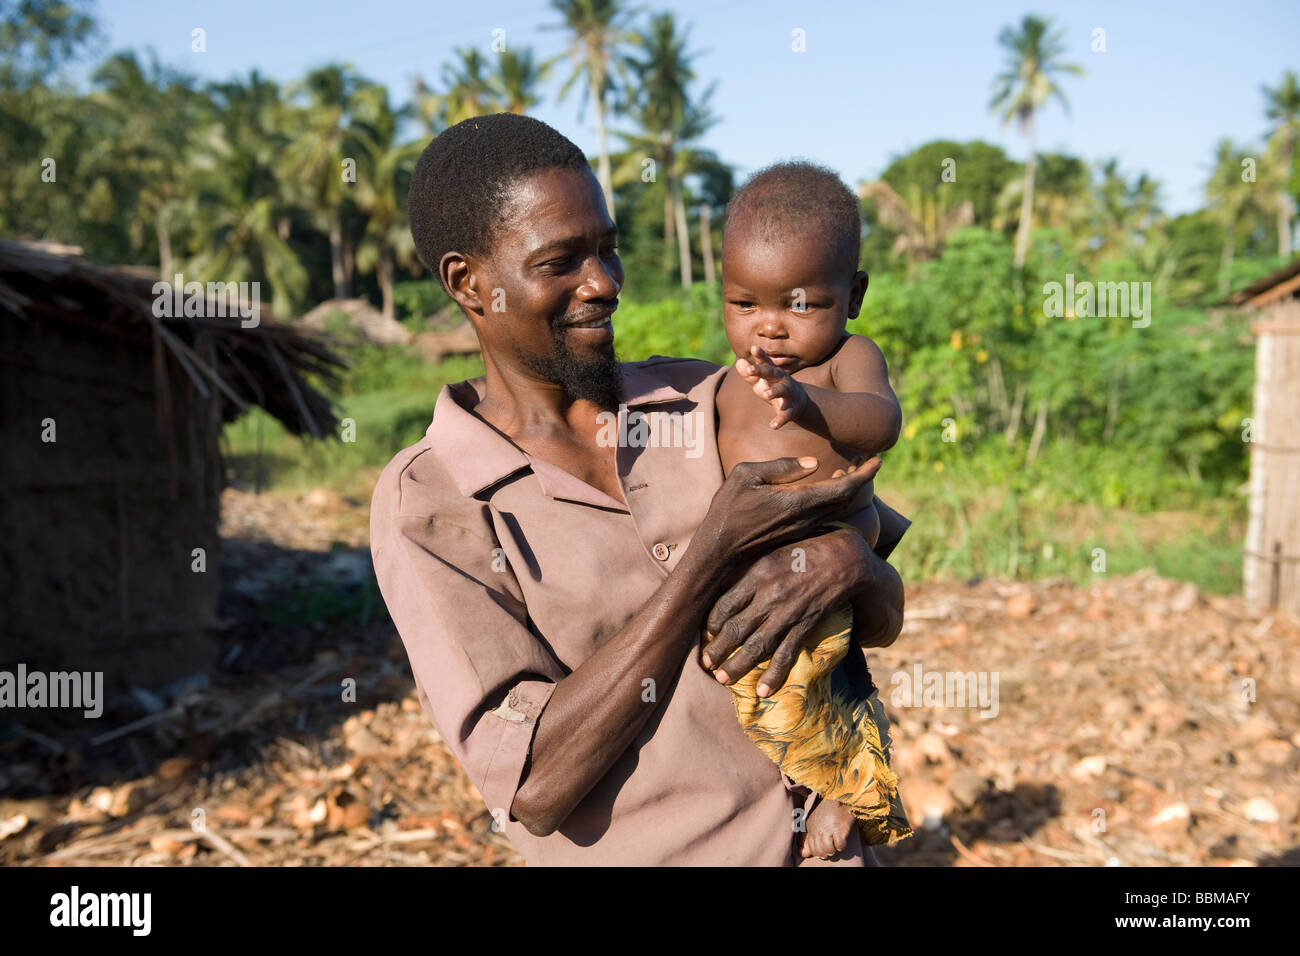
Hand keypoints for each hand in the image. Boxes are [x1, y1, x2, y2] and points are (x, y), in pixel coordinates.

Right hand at [697, 455, 880, 568]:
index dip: (865, 473)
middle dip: (861, 479)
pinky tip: (827, 489)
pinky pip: (824, 514)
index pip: (844, 487)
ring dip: (848, 489)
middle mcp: (807, 518)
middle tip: (870, 461)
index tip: (879, 459)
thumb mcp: (746, 476)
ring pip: (836, 508)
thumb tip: (812, 463)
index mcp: (799, 502)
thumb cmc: (727, 510)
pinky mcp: (795, 533)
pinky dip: (833, 499)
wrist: (719, 551)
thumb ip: (781, 467)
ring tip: (851, 471)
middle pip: (846, 499)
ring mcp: (802, 528)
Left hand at [702, 526, 873, 694]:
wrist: (842, 560)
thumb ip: (748, 572)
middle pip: (735, 628)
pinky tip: (763, 691)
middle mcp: (768, 596)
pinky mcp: (804, 627)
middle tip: (705, 664)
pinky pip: (786, 654)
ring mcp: (786, 614)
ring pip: (756, 646)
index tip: (706, 634)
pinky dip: (774, 674)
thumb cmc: (802, 553)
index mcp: (756, 575)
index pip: (724, 604)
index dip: (711, 623)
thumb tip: (724, 588)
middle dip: (717, 650)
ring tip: (722, 680)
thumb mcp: (769, 554)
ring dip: (737, 665)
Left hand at [735, 346, 807, 428]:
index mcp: (773, 373)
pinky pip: (786, 415)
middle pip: (772, 373)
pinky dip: (780, 420)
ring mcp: (788, 394)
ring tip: (765, 394)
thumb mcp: (761, 382)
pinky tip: (773, 426)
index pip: (765, 362)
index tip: (753, 348)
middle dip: (761, 371)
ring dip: (774, 392)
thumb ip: (750, 374)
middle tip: (750, 370)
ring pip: (782, 391)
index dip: (760, 355)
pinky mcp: (792, 409)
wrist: (799, 402)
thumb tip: (739, 362)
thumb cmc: (774, 388)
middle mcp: (782, 380)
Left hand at [801, 799, 855, 859]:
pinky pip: (840, 846)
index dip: (817, 852)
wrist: (840, 796)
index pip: (811, 848)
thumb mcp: (814, 822)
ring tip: (835, 844)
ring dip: (833, 850)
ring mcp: (829, 829)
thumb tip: (803, 854)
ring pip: (829, 850)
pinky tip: (842, 840)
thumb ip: (807, 838)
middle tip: (830, 848)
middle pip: (819, 851)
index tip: (823, 849)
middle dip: (825, 853)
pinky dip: (841, 846)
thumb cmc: (827, 810)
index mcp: (811, 827)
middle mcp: (818, 829)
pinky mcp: (840, 829)